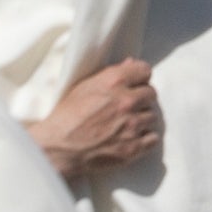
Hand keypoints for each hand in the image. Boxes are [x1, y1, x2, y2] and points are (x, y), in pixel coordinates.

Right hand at [31, 58, 160, 180]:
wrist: (58, 148)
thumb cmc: (67, 116)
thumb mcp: (84, 86)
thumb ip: (110, 74)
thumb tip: (131, 63)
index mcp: (114, 81)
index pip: (145, 70)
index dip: (139, 78)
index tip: (136, 84)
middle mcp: (127, 100)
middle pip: (151, 94)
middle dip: (141, 99)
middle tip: (128, 107)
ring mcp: (132, 124)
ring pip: (152, 116)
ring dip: (142, 120)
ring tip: (126, 124)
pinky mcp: (133, 147)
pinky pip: (152, 138)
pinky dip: (144, 139)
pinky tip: (132, 138)